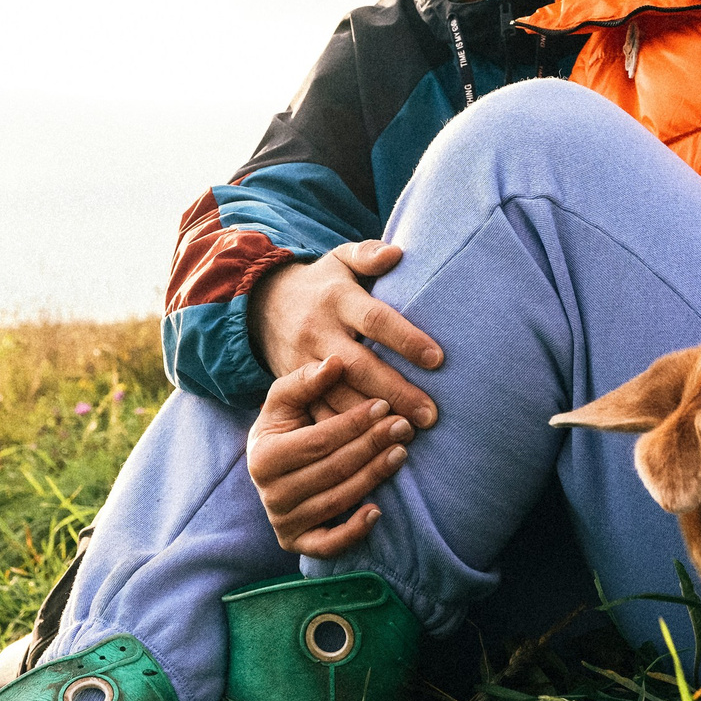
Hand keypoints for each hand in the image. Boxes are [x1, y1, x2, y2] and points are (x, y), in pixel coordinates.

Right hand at [247, 241, 442, 428]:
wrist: (262, 304)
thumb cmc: (321, 283)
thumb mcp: (339, 258)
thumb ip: (368, 254)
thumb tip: (396, 253)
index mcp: (337, 299)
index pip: (375, 319)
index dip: (405, 339)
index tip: (437, 359)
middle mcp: (318, 332)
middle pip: (360, 366)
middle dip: (396, 391)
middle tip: (430, 415)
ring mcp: (303, 363)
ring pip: (338, 396)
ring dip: (371, 420)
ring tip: (407, 435)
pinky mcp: (292, 387)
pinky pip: (317, 414)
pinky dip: (343, 433)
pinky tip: (371, 448)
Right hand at [247, 354, 415, 555]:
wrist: (269, 466)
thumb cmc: (284, 427)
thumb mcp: (285, 400)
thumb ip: (306, 380)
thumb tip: (335, 362)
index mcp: (264, 457)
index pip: (319, 440)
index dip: (354, 423)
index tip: (384, 405)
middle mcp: (270, 494)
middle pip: (333, 469)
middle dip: (371, 445)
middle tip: (403, 426)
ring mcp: (283, 521)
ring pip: (337, 499)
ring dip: (374, 476)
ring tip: (401, 452)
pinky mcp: (297, 543)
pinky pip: (327, 544)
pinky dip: (354, 530)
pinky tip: (378, 510)